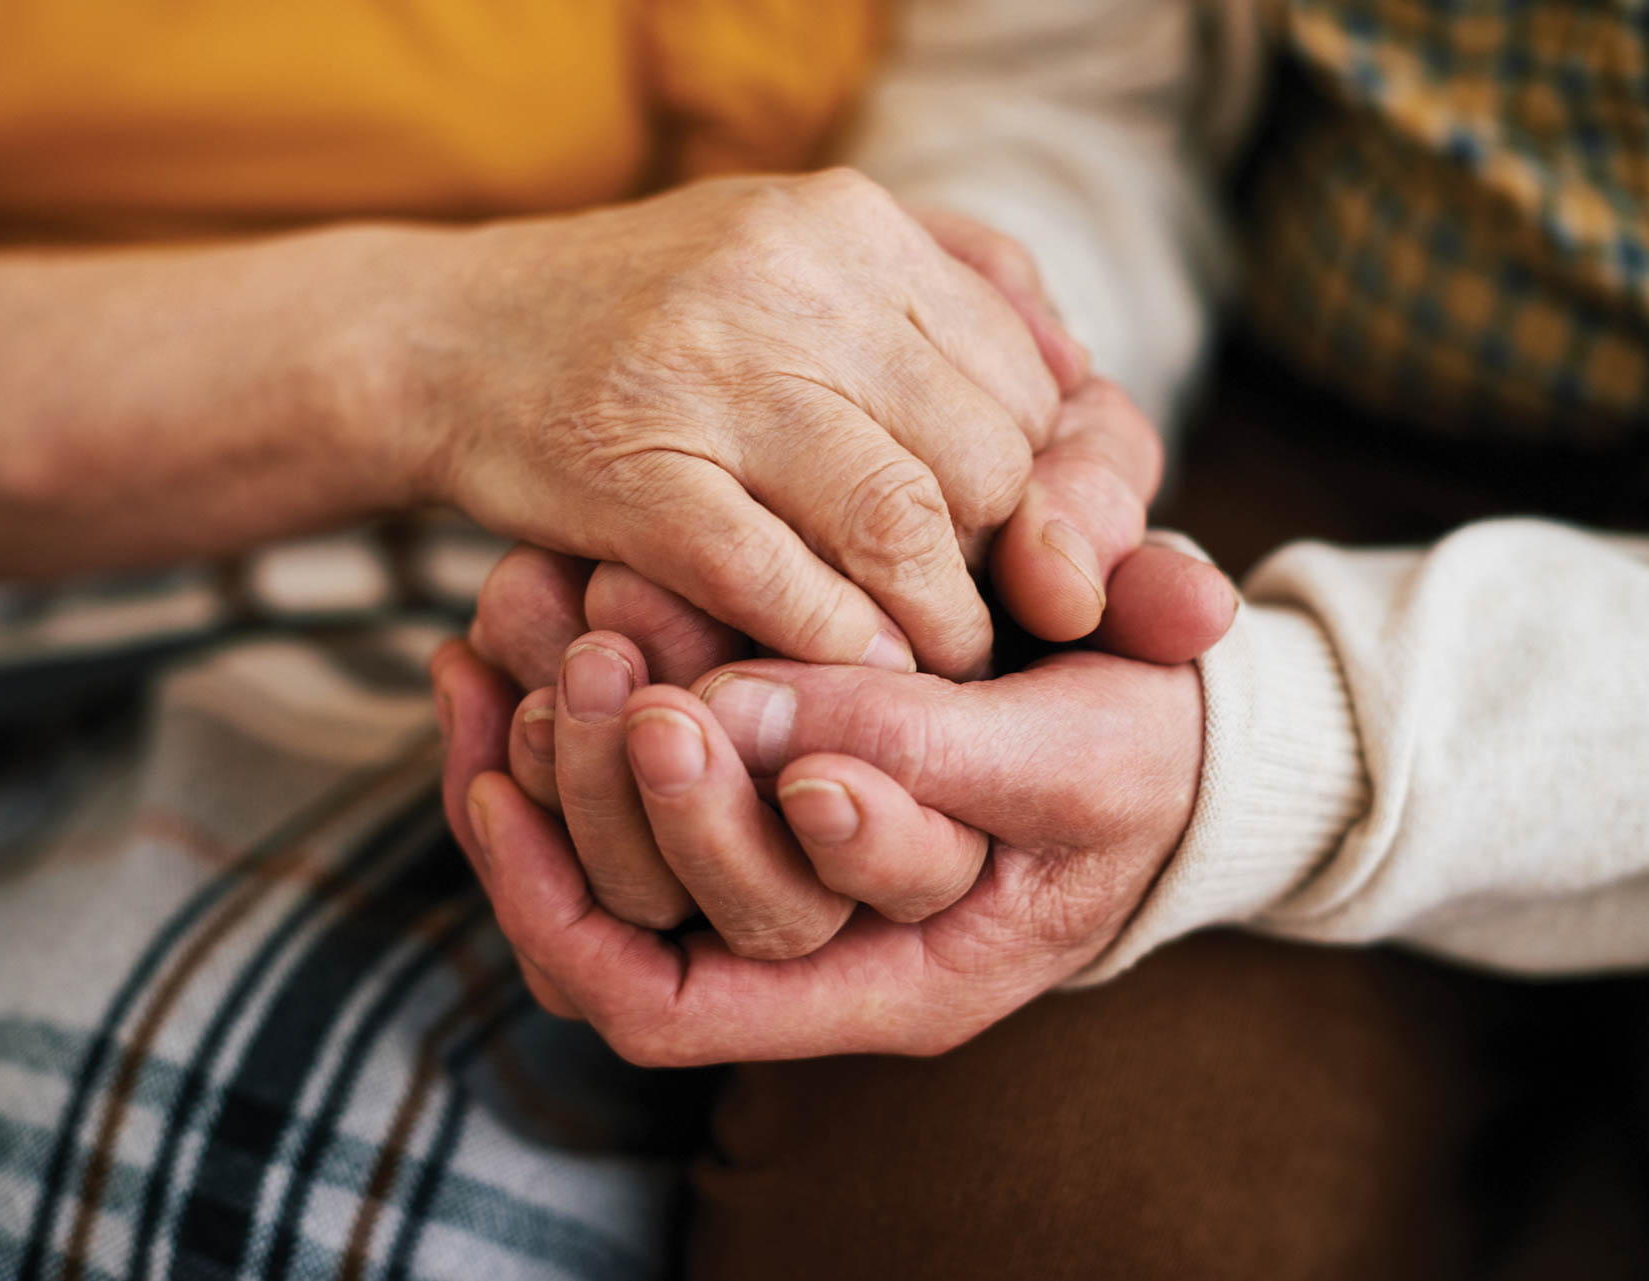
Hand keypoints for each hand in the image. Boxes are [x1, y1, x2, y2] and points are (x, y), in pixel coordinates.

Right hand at [379, 169, 1068, 679]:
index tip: (1031, 555)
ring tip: (945, 666)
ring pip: (903, 525)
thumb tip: (1083, 371)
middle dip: (1005, 564)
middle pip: (982, 457)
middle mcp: (791, 279)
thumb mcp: (797, 248)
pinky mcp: (632, 472)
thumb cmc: (649, 316)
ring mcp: (708, 373)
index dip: (1051, 487)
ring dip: (944, 625)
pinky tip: (855, 674)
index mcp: (849, 223)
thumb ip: (944, 283)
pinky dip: (840, 646)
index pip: (1024, 376)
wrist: (448, 336)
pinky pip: (783, 581)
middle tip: (995, 621)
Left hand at [432, 639, 1203, 1063]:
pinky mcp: (738, 809)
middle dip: (589, 790)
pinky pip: (596, 807)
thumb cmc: (1140, 759)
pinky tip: (486, 652)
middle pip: (628, 923)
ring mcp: (762, 883)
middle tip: (588, 652)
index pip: (694, 996)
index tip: (667, 712)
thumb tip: (753, 724)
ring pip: (590, 865)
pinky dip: (533, 736)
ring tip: (501, 630)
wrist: (1162, 736)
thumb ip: (924, 750)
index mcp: (888, 986)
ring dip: (537, 754)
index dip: (654, 863)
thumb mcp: (1070, 755)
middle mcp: (805, 957)